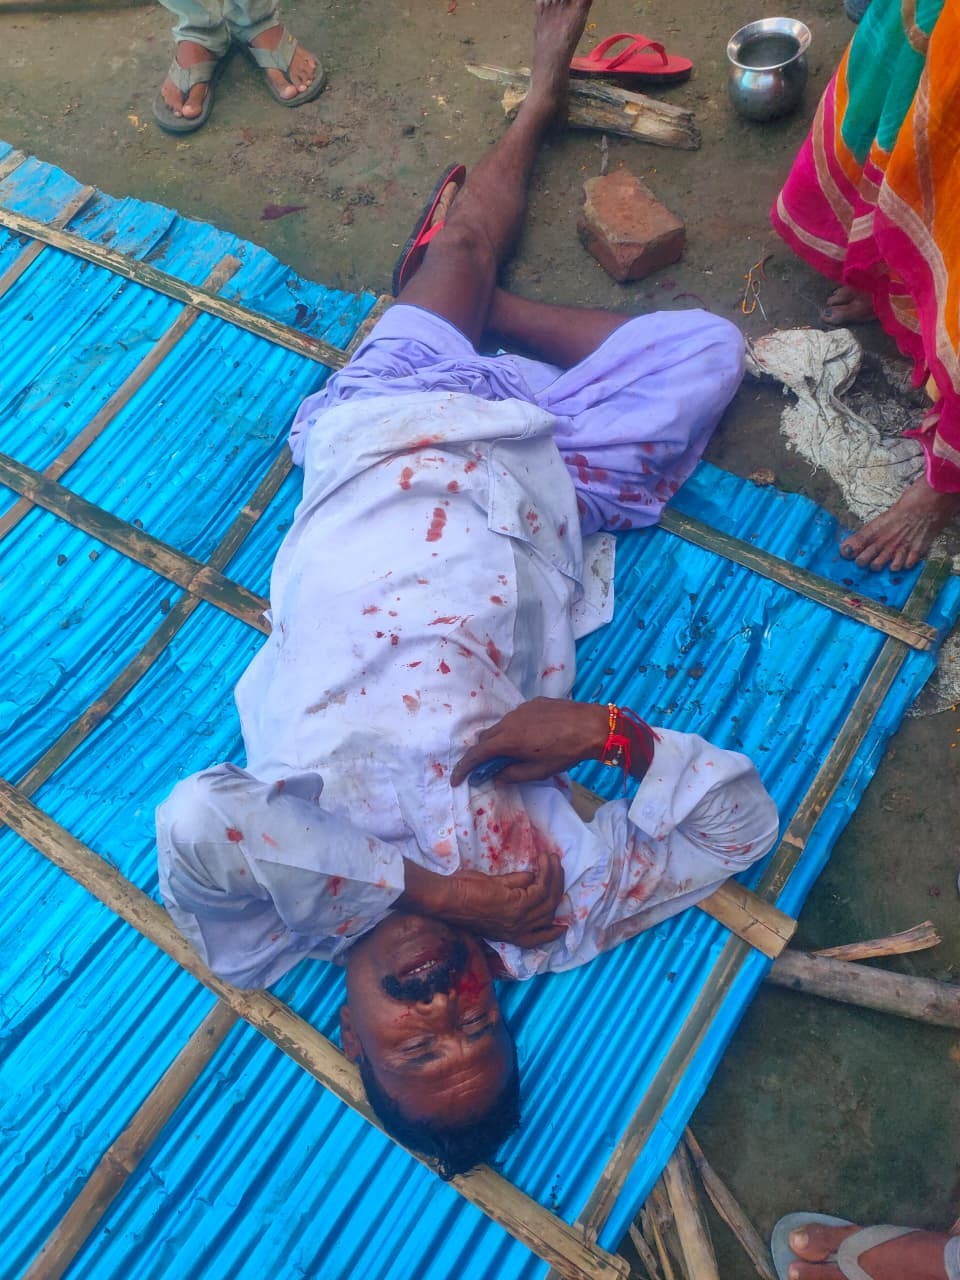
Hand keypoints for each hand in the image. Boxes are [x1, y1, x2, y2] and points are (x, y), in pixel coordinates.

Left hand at [401, 850, 566, 947]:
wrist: (449, 899)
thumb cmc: (464, 896)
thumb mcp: (494, 895)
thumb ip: (514, 888)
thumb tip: (532, 877)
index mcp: (511, 934)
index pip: (538, 937)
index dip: (552, 932)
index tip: (562, 926)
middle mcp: (518, 930)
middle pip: (549, 912)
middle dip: (557, 888)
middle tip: (558, 867)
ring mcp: (519, 918)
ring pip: (549, 898)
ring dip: (554, 875)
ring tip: (553, 859)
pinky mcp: (517, 905)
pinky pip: (541, 887)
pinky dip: (547, 872)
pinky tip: (545, 860)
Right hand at [450, 697, 608, 786]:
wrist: (591, 725)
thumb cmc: (566, 752)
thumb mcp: (539, 771)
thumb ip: (513, 775)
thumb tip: (496, 776)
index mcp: (509, 740)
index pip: (477, 754)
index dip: (463, 768)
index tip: (456, 779)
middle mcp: (509, 721)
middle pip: (485, 738)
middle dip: (481, 754)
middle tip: (487, 768)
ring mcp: (521, 710)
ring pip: (500, 727)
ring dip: (500, 741)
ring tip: (514, 753)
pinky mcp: (533, 703)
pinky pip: (516, 718)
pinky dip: (515, 730)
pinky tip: (532, 737)